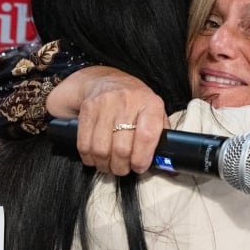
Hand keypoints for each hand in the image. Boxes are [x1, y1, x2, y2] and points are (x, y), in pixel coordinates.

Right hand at [48, 66, 169, 174]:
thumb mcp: (155, 113)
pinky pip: (84, 143)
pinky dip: (89, 157)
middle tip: (123, 169)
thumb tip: (165, 164)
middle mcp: (128, 101)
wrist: (109, 81)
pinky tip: (96, 157)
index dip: (141, 158)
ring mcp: (105, 104)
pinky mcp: (87, 109)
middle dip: (122, 166)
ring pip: (101, 149)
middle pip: (121, 148)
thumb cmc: (136, 103)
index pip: (146, 136)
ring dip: (104, 164)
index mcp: (150, 104)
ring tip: (109, 164)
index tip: (139, 167)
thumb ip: (160, 137)